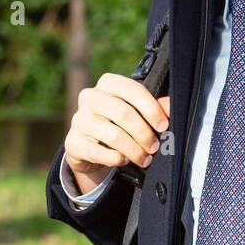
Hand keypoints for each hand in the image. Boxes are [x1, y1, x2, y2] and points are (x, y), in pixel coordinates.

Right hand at [64, 74, 170, 193]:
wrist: (89, 146)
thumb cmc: (118, 124)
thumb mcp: (136, 113)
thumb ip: (154, 108)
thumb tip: (172, 106)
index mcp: (107, 83)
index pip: (132, 89)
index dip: (151, 108)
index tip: (163, 125)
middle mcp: (90, 97)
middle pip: (123, 113)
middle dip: (144, 133)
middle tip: (154, 147)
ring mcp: (79, 119)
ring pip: (113, 135)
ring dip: (134, 150)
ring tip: (145, 159)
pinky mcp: (73, 142)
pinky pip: (99, 152)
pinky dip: (116, 159)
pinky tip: (124, 160)